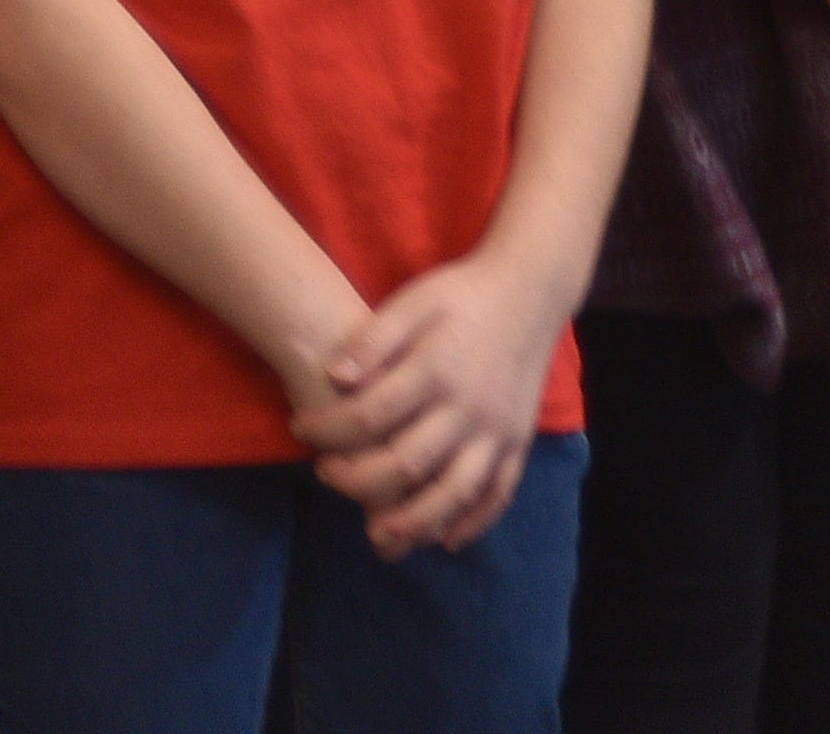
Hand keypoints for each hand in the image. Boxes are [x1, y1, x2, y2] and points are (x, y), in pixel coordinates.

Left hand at [296, 248, 565, 553]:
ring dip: (415, 519)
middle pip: (408, 462)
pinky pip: (499, 494)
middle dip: (358, 478)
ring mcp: (499, 431)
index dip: (327, 428)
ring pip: (456, 492)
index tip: (299, 427)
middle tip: (324, 473)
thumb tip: (333, 376)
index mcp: (437, 369)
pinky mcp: (520, 442)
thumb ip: (373, 340)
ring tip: (378, 530)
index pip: (369, 415)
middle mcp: (470, 408)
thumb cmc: (460, 295)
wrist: (530, 291)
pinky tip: (444, 538)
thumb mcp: (412, 301)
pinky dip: (474, 522)